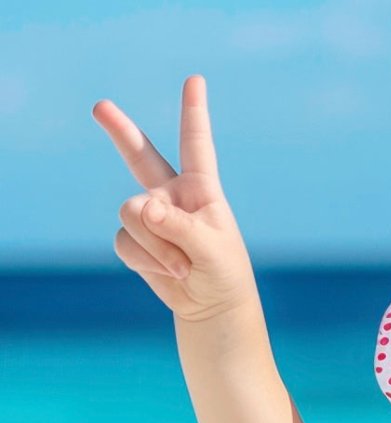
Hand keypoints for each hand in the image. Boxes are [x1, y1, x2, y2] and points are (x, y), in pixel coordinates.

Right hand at [93, 75, 259, 322]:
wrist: (212, 308)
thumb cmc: (224, 274)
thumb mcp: (211, 249)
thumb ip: (178, 226)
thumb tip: (141, 208)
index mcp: (202, 190)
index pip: (196, 146)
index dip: (194, 112)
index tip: (195, 81)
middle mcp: (172, 196)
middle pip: (140, 156)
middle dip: (120, 132)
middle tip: (100, 107)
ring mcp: (149, 216)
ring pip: (131, 214)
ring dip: (156, 245)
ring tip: (183, 264)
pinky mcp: (134, 239)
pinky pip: (125, 241)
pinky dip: (147, 259)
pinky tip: (169, 271)